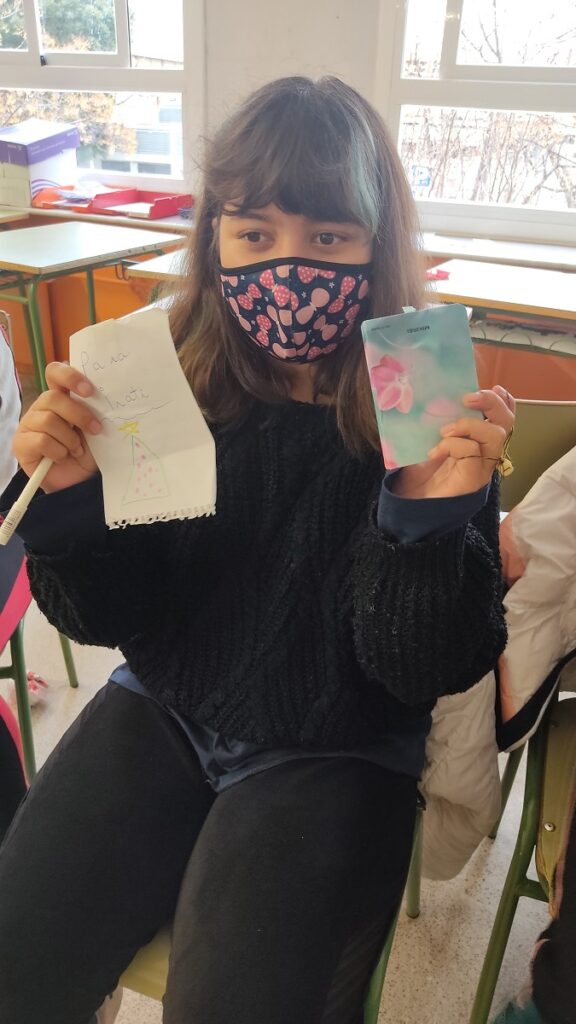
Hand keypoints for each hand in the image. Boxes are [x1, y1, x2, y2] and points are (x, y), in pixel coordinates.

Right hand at [13, 362, 100, 492]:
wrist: (78, 482)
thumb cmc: (88, 453)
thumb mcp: (95, 430)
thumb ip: (94, 411)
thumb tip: (105, 399)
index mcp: (60, 398)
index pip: (55, 373)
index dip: (70, 376)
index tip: (89, 391)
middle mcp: (42, 407)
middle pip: (52, 398)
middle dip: (78, 415)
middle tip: (96, 429)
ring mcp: (29, 424)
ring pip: (48, 420)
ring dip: (69, 439)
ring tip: (76, 450)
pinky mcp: (21, 443)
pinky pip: (41, 440)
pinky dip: (58, 451)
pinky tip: (62, 457)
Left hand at [390, 386, 515, 499]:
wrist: (411, 502)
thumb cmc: (420, 471)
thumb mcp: (429, 439)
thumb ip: (439, 422)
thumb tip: (435, 398)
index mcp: (480, 441)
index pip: (503, 417)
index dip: (503, 401)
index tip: (493, 388)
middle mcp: (486, 453)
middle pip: (505, 422)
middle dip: (491, 404)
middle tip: (468, 398)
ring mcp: (483, 466)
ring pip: (494, 435)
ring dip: (469, 424)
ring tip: (445, 431)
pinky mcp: (474, 478)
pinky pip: (472, 452)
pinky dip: (453, 445)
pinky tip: (435, 452)